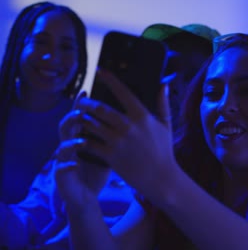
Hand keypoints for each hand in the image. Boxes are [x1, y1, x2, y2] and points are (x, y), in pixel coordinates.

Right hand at [54, 91, 109, 208]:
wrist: (85, 196)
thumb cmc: (96, 171)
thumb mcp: (107, 151)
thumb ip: (113, 135)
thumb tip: (130, 117)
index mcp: (80, 137)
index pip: (80, 117)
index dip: (80, 104)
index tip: (86, 92)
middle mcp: (69, 145)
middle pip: (66, 126)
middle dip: (73, 117)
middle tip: (81, 111)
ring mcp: (63, 160)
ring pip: (62, 146)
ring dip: (70, 141)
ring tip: (80, 139)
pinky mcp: (61, 176)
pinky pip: (61, 169)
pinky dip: (67, 165)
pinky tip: (74, 164)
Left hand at [79, 71, 177, 202]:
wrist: (161, 179)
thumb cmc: (164, 152)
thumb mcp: (166, 126)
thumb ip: (163, 103)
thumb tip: (163, 84)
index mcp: (142, 117)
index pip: (123, 92)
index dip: (109, 79)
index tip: (99, 70)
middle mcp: (128, 127)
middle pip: (100, 108)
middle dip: (87, 103)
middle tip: (81, 101)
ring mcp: (118, 141)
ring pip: (93, 125)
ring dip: (83, 119)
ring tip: (78, 117)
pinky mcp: (110, 156)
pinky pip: (91, 143)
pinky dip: (83, 139)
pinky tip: (79, 136)